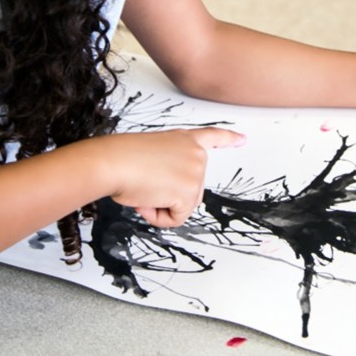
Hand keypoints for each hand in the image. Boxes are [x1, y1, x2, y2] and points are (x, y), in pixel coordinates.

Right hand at [107, 127, 245, 227]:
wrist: (112, 162)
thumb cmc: (119, 158)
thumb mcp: (152, 156)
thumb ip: (168, 169)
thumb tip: (167, 192)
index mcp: (184, 139)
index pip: (211, 136)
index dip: (228, 139)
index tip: (243, 140)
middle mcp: (195, 153)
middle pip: (191, 190)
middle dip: (166, 195)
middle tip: (144, 183)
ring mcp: (196, 172)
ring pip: (182, 206)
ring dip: (159, 205)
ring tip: (143, 188)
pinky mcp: (189, 192)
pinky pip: (176, 218)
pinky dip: (158, 216)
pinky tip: (146, 200)